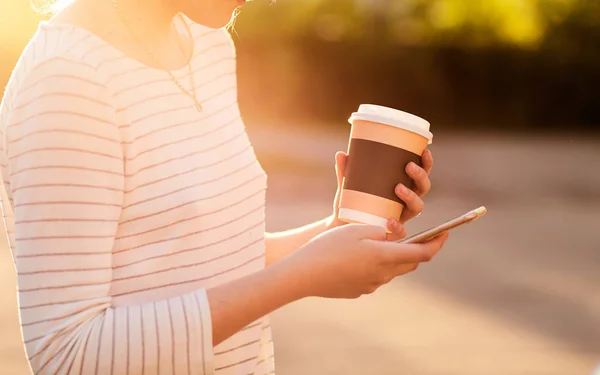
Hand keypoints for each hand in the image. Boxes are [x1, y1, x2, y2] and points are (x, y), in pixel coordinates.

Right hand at [288, 224, 448, 298]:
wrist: (303, 275)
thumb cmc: (328, 247)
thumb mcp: (356, 229)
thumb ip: (381, 231)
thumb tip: (396, 235)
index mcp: (384, 257)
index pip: (422, 253)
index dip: (437, 243)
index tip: (444, 233)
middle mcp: (382, 274)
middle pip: (410, 263)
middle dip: (417, 249)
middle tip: (414, 235)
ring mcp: (370, 285)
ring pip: (392, 270)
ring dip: (394, 257)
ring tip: (380, 241)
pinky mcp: (359, 291)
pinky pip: (375, 276)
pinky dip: (376, 265)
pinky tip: (358, 256)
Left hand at [328, 149, 433, 236]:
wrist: (341, 228)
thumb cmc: (350, 203)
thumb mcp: (348, 186)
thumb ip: (345, 172)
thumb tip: (341, 154)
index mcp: (402, 186)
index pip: (420, 173)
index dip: (426, 163)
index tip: (424, 151)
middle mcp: (405, 202)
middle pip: (423, 188)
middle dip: (420, 176)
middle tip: (408, 166)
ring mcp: (401, 217)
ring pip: (417, 207)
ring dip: (411, 196)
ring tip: (398, 188)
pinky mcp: (392, 232)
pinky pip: (401, 231)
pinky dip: (398, 226)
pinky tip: (390, 220)